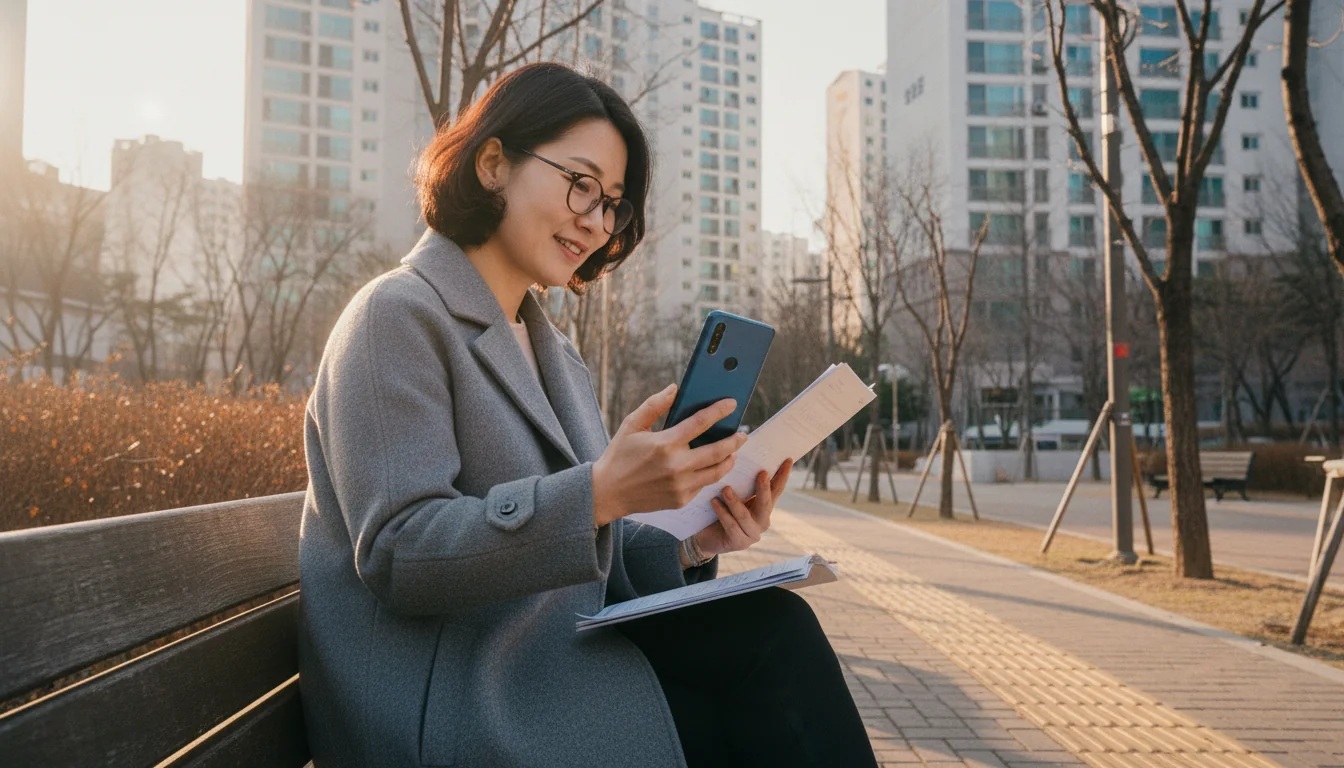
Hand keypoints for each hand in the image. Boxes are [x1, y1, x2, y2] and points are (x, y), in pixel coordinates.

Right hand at [591, 384, 748, 526]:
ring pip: (717, 471)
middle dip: (735, 441)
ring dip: (729, 459)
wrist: (608, 493)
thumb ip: (654, 404)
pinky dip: (710, 474)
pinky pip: (704, 485)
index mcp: (665, 444)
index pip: (700, 423)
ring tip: (732, 452)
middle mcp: (676, 466)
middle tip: (742, 435)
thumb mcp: (631, 425)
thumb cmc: (619, 455)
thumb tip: (675, 388)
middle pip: (719, 451)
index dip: (719, 411)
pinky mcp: (681, 500)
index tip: (732, 404)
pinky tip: (712, 466)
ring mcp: (681, 486)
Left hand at [692, 458, 792, 558]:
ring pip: (745, 516)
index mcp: (764, 507)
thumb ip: (743, 484)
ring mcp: (752, 534)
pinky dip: (722, 513)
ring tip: (725, 489)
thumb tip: (740, 458)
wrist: (708, 537)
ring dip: (735, 502)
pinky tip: (714, 502)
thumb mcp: (735, 495)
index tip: (788, 459)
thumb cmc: (723, 511)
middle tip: (761, 472)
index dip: (783, 475)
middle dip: (764, 488)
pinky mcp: (739, 543)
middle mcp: (762, 521)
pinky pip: (731, 526)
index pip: (776, 490)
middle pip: (766, 503)